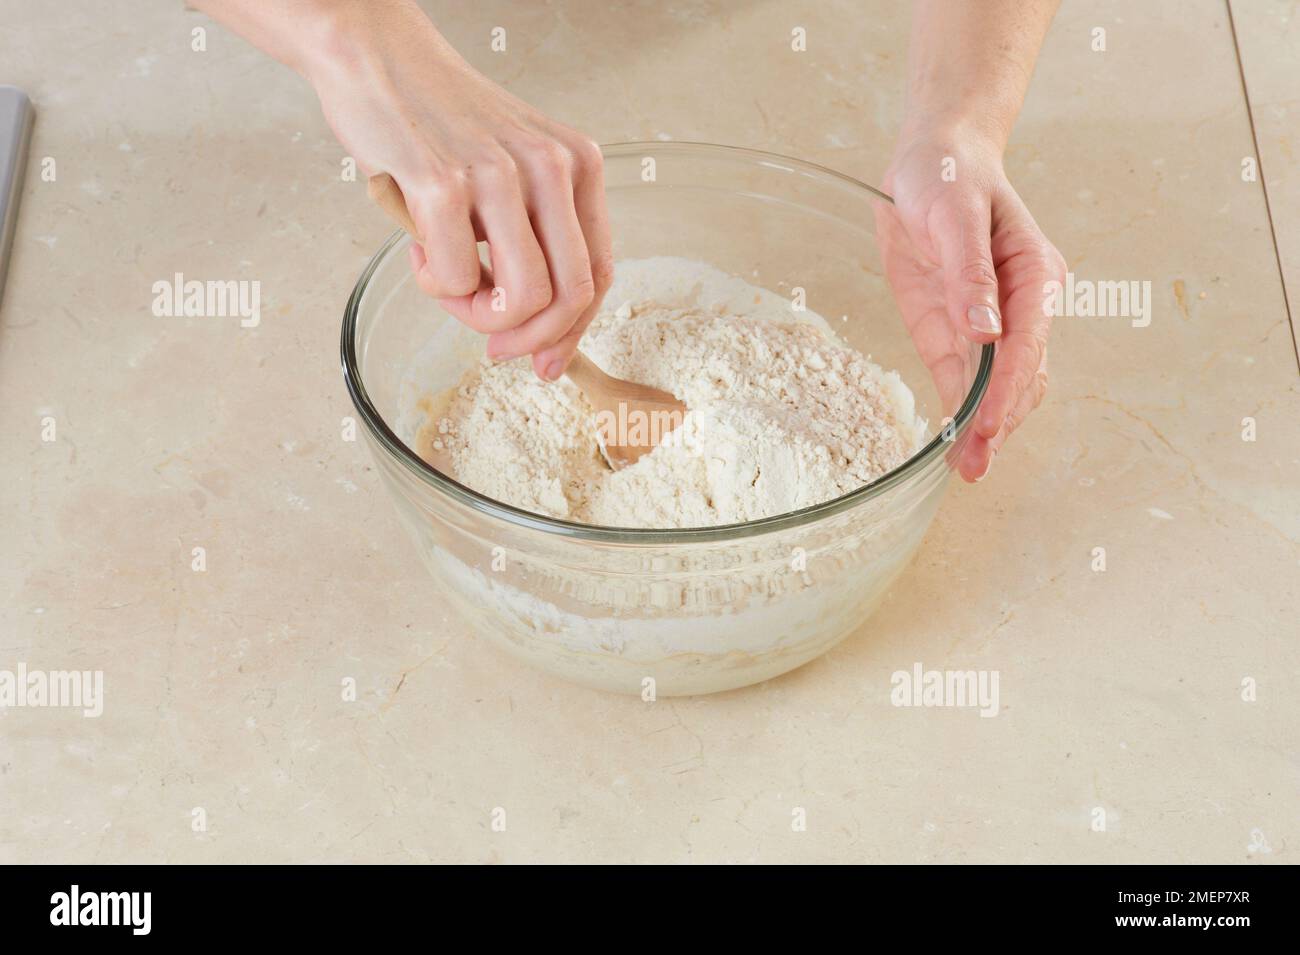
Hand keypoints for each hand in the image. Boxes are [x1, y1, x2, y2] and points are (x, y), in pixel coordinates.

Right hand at [306, 2, 611, 380]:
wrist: (377, 57)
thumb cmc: (441, 123)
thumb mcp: (515, 168)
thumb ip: (535, 232)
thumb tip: (538, 324)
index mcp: (578, 163)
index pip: (598, 272)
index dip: (573, 330)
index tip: (545, 360)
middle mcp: (550, 166)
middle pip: (570, 295)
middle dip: (530, 338)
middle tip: (493, 342)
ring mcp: (499, 174)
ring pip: (521, 298)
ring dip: (477, 314)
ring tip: (445, 280)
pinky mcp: (443, 182)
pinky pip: (454, 280)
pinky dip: (432, 284)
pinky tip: (418, 246)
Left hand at [875, 124, 1064, 481]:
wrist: (931, 158)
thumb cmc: (950, 176)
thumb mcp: (954, 214)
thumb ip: (970, 272)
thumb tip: (987, 331)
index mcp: (1034, 276)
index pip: (1026, 347)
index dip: (1006, 393)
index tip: (988, 429)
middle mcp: (1021, 306)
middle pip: (1020, 378)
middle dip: (999, 423)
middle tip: (972, 466)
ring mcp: (989, 322)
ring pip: (999, 387)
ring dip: (984, 426)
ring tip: (964, 467)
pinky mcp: (955, 329)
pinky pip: (964, 377)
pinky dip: (961, 409)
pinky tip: (952, 441)